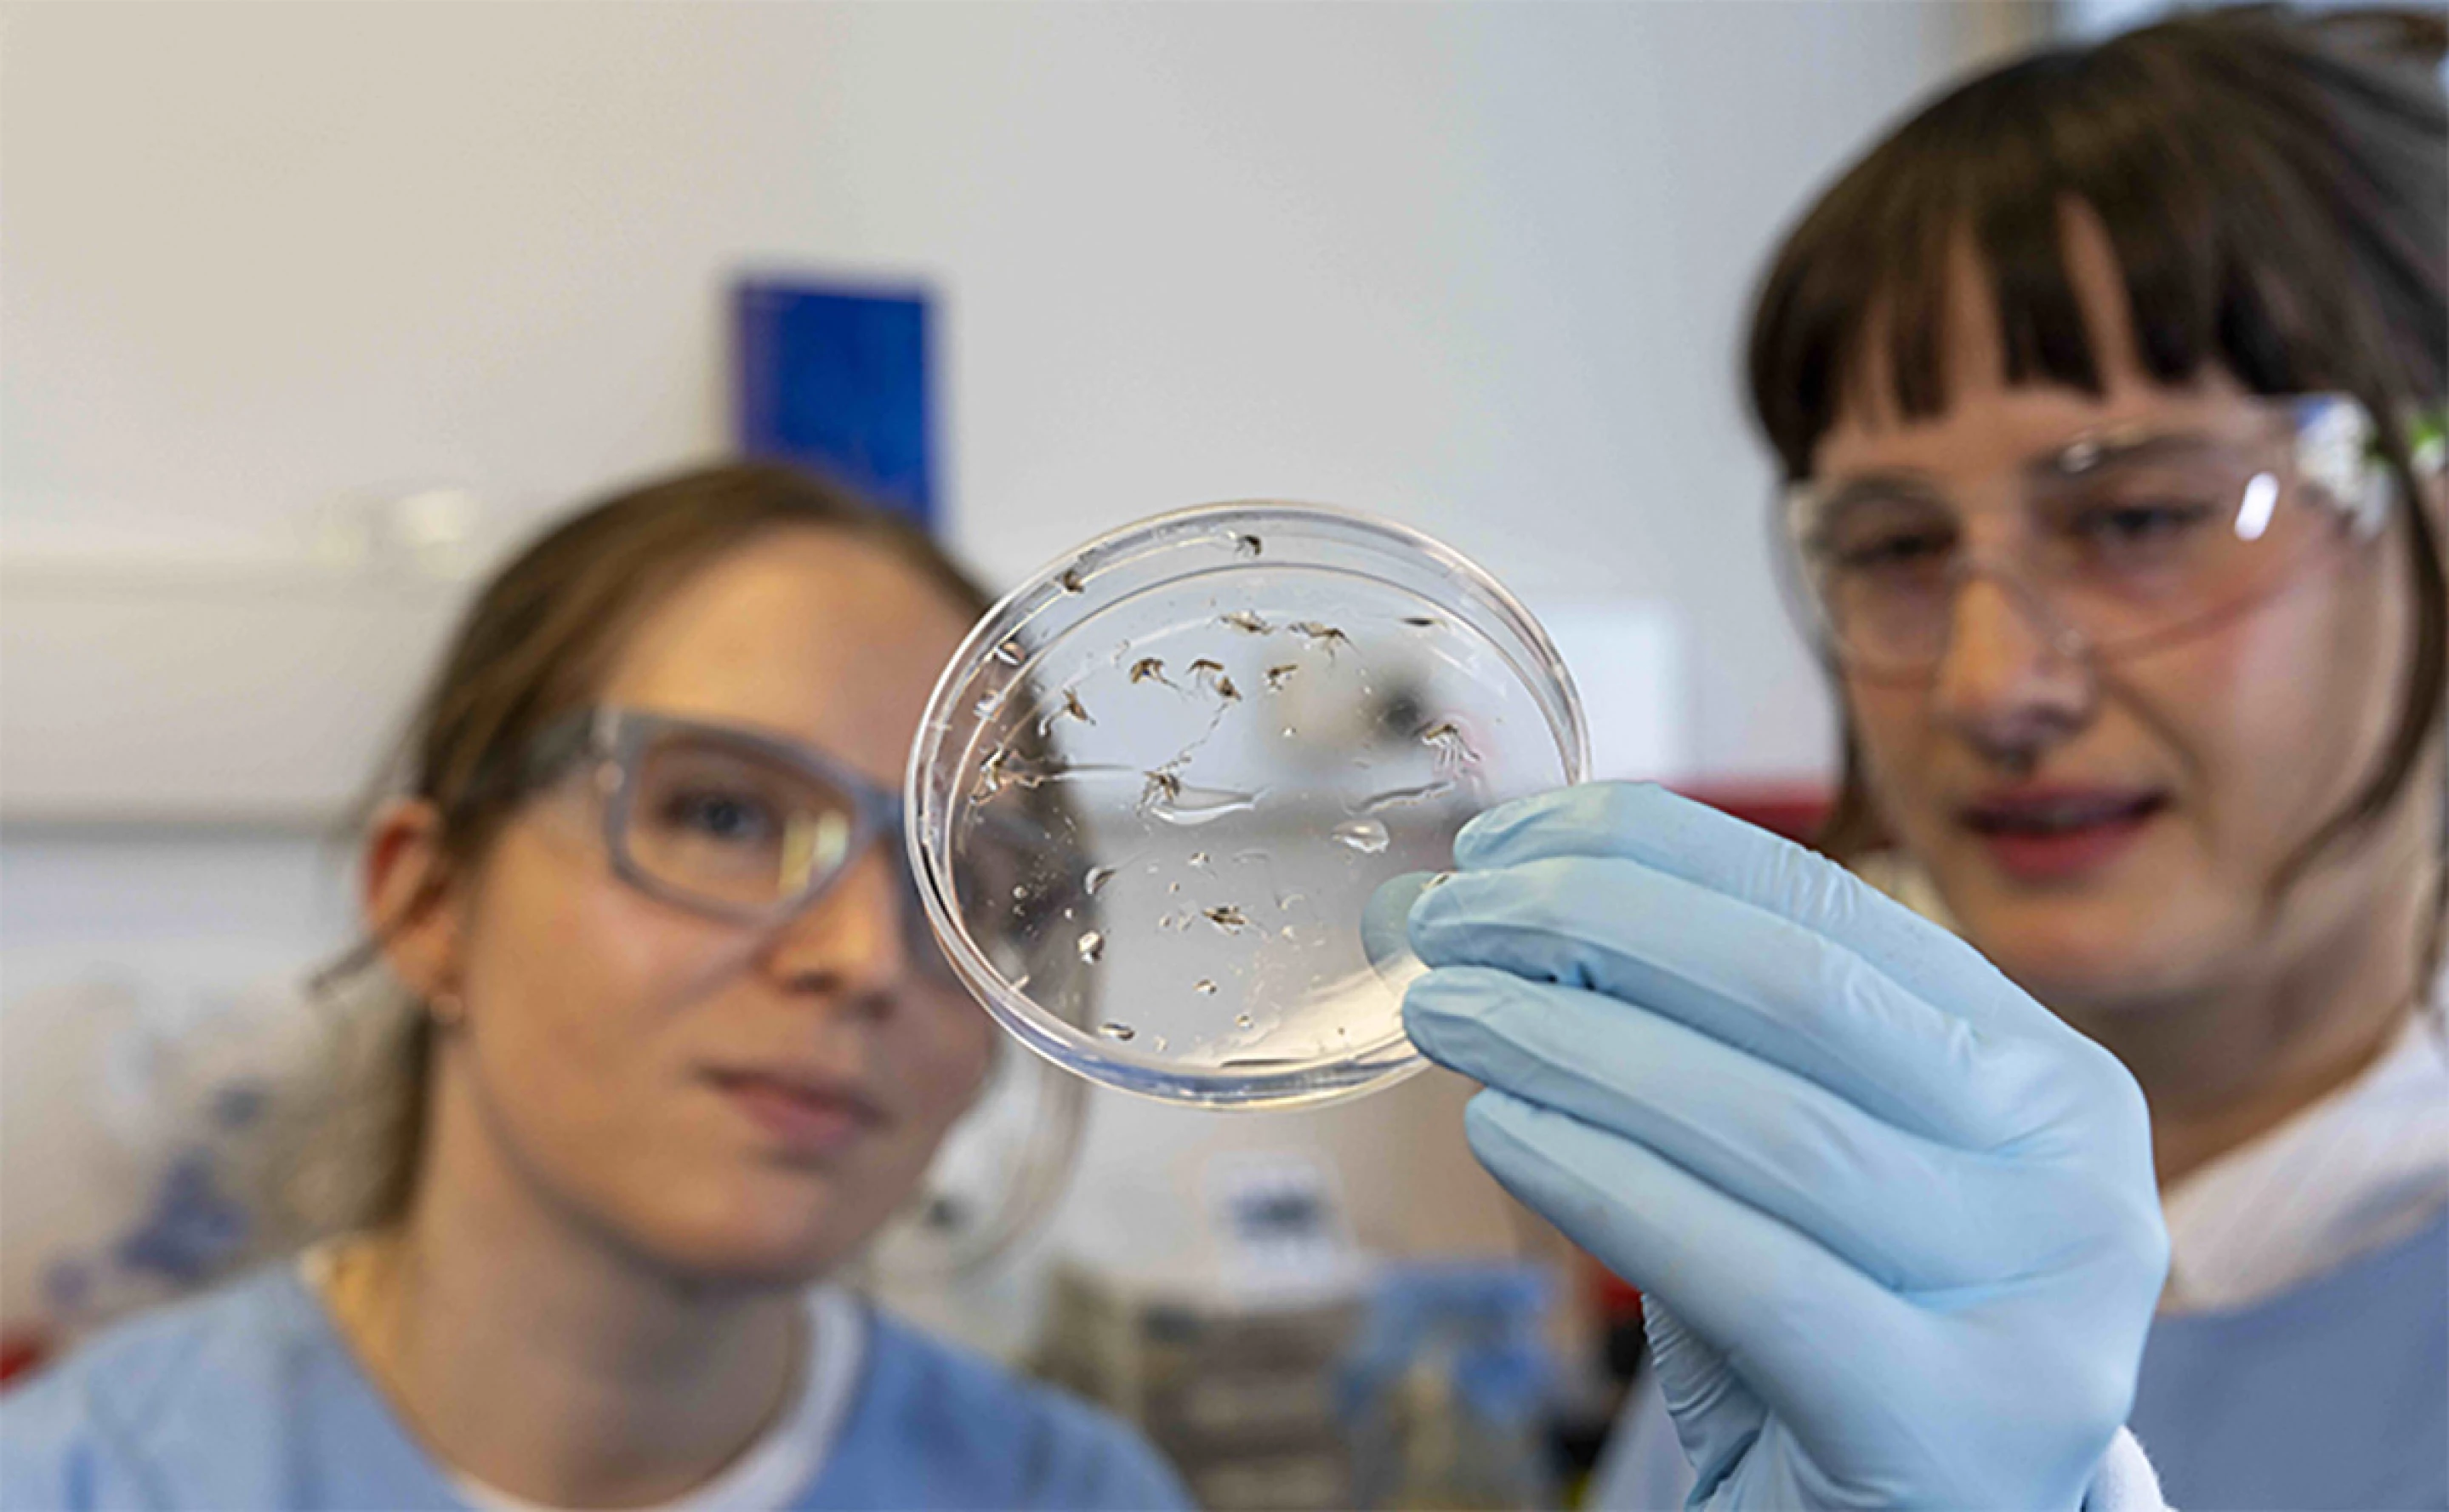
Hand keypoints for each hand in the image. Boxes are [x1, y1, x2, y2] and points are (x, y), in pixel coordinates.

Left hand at [1392, 783, 2166, 1509]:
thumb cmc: (1818, 1339)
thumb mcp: (1758, 1168)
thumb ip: (1650, 1036)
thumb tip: (1443, 904)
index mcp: (2038, 1067)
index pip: (1823, 904)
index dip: (1643, 848)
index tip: (1495, 844)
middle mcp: (2074, 1165)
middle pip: (1799, 989)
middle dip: (1594, 927)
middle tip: (1447, 923)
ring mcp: (2041, 1299)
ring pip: (1769, 1124)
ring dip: (1572, 1045)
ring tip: (1449, 1014)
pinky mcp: (1961, 1426)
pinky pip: (1751, 1274)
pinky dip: (1605, 1185)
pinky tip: (1501, 1131)